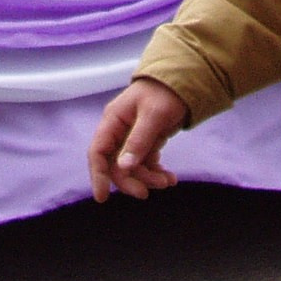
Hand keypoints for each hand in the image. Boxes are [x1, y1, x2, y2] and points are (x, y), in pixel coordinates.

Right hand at [87, 79, 186, 202]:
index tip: (102, 197)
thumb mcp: (153, 115)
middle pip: (115, 165)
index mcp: (113, 121)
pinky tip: (169, 177)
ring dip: (148, 178)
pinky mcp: (145, 143)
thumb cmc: (164, 93)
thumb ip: (138, 140)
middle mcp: (119, 132)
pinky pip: (145, 165)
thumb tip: (124, 167)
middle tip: (147, 192)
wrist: (182, 83)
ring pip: (132, 168)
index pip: (98, 152)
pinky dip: (156, 173)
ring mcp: (132, 139)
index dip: (98, 175)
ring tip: (168, 180)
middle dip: (131, 181)